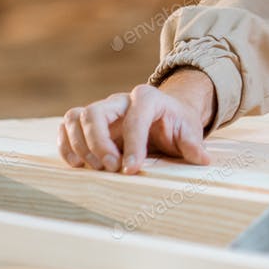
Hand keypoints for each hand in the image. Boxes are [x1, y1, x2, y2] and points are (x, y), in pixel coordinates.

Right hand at [58, 74, 212, 172]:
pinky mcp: (88, 121)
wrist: (166, 117)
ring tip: (95, 169)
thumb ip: (193, 144)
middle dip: (98, 142)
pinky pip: (67, 126)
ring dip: (80, 145)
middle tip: (110, 168)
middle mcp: (120, 100)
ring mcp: (102, 109)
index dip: (132, 144)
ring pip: (76, 117)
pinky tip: (76, 164)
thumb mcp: (189, 132)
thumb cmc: (177, 124)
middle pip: (95, 112)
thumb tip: (202, 159)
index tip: (131, 170)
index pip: (135, 117)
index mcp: (148, 98)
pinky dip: (67, 144)